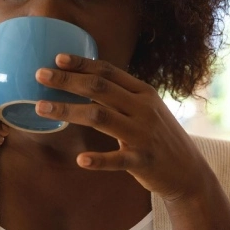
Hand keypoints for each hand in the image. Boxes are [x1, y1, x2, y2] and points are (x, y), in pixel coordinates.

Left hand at [33, 53, 215, 202]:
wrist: (189, 172)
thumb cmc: (159, 138)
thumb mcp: (146, 110)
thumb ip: (121, 95)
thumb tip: (86, 80)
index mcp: (144, 93)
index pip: (109, 72)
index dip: (82, 63)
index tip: (57, 58)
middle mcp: (143, 109)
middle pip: (99, 88)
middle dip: (67, 80)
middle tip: (39, 75)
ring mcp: (143, 135)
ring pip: (100, 117)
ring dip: (68, 110)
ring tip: (40, 108)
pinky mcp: (143, 161)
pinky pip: (118, 159)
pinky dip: (98, 160)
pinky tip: (80, 159)